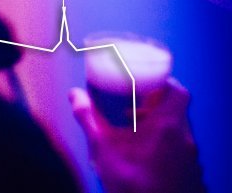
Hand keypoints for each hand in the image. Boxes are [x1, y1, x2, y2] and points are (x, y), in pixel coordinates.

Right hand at [70, 78, 203, 192]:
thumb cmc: (132, 184)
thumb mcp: (103, 149)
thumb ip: (88, 118)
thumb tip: (75, 94)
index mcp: (168, 126)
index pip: (178, 92)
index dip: (164, 84)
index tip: (146, 84)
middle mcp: (185, 139)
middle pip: (178, 110)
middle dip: (156, 105)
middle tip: (133, 106)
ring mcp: (191, 159)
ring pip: (179, 131)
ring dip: (159, 126)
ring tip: (133, 131)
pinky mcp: (191, 174)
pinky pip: (181, 149)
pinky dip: (165, 144)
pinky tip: (143, 155)